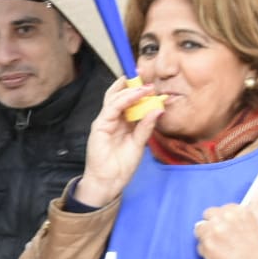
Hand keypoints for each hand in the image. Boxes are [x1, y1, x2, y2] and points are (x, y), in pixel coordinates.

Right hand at [71, 79, 164, 207]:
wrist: (109, 181)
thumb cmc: (122, 165)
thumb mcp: (139, 143)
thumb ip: (146, 126)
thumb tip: (158, 110)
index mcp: (121, 122)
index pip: (127, 101)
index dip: (137, 90)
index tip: (151, 83)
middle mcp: (112, 119)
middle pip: (118, 95)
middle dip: (131, 84)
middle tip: (146, 77)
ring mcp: (104, 121)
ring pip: (114, 98)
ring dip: (130, 90)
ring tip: (146, 87)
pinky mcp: (99, 126)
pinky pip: (112, 108)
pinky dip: (124, 100)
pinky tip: (136, 96)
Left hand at [197, 187, 257, 258]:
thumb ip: (255, 205)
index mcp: (236, 211)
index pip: (218, 209)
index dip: (222, 220)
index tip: (228, 227)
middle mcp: (223, 218)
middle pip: (206, 216)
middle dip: (212, 225)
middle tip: (222, 237)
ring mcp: (213, 232)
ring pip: (199, 229)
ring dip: (206, 237)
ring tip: (220, 247)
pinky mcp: (206, 246)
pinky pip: (199, 245)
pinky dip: (206, 250)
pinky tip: (219, 255)